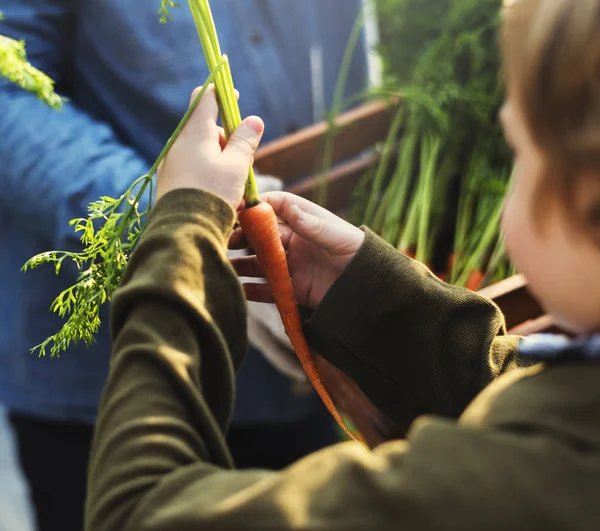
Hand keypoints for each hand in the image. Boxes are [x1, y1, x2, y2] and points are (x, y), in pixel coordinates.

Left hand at [155, 85, 264, 208]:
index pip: (205, 97)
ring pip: (201, 151)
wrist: (184, 230)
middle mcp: (179, 143)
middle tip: (243, 158)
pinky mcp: (171, 182)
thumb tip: (254, 120)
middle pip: (206, 128)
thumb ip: (245, 141)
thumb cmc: (213, 193)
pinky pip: (193, 169)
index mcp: (195, 132)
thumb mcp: (236, 166)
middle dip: (227, 138)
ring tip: (234, 184)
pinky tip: (221, 194)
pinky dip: (209, 174)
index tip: (234, 97)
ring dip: (220, 159)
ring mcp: (173, 163)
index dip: (221, 93)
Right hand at [230, 192, 364, 308]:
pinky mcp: (293, 290)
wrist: (372, 291)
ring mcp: (292, 266)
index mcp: (305, 223)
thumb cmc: (359, 255)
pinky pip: (268, 289)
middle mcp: (295, 243)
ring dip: (240, 264)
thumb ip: (313, 225)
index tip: (237, 206)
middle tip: (223, 239)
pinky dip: (252, 290)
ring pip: (259, 263)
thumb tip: (289, 209)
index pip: (276, 206)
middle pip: (261, 236)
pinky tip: (236, 289)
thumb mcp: (338, 237)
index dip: (257, 204)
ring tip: (222, 264)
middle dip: (241, 236)